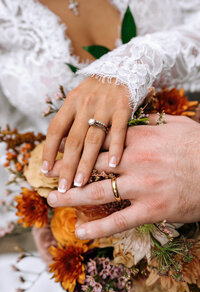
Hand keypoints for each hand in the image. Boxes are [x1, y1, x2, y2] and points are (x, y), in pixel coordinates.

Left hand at [42, 77, 130, 192]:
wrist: (124, 66)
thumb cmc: (99, 88)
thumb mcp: (79, 98)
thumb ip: (70, 120)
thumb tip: (57, 147)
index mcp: (72, 102)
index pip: (55, 129)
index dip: (48, 150)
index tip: (46, 170)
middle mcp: (85, 104)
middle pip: (73, 140)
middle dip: (66, 165)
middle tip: (63, 186)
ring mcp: (105, 106)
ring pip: (93, 139)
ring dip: (86, 163)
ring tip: (80, 183)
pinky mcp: (124, 107)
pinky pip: (119, 131)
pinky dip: (115, 148)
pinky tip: (112, 165)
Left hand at [47, 115, 199, 239]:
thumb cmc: (198, 146)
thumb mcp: (175, 126)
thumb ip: (153, 123)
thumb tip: (139, 120)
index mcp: (138, 139)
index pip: (99, 141)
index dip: (78, 146)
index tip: (63, 149)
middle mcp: (133, 161)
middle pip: (90, 165)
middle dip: (65, 169)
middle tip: (47, 173)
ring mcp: (140, 186)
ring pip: (96, 192)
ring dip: (70, 197)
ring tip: (52, 199)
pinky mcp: (151, 209)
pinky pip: (118, 221)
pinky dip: (97, 228)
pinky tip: (80, 231)